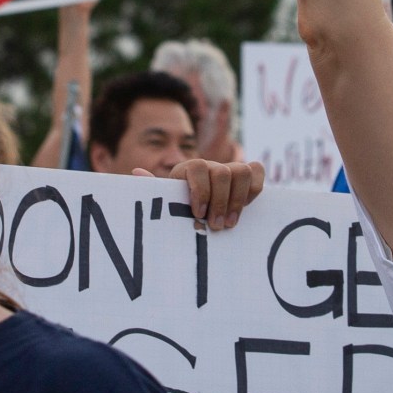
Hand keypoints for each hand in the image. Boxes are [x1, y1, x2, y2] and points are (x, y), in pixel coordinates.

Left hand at [145, 157, 265, 231]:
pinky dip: (253, 190)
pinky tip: (244, 209)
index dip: (201, 190)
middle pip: (223, 172)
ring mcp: (230, 169)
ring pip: (242, 171)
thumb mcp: (167, 201)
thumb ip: (154, 188)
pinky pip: (256, 172)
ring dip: (238, 200)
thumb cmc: (179, 209)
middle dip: (221, 202)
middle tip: (216, 226)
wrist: (198, 211)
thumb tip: (136, 172)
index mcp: (189, 169)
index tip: (198, 214)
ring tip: (230, 223)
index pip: (198, 167)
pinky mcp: (247, 176)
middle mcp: (212, 165)